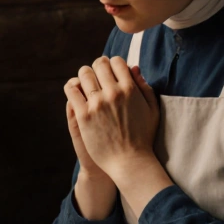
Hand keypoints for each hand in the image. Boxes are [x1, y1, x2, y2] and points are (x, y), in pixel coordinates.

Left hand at [64, 56, 159, 183]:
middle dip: (98, 67)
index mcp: (130, 89)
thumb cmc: (144, 137)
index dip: (113, 64)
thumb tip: (133, 67)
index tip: (110, 71)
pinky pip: (71, 91)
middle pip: (99, 65)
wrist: (129, 161)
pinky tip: (75, 91)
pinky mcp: (83, 115)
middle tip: (97, 75)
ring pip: (84, 74)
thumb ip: (145, 87)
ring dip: (85, 75)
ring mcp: (97, 103)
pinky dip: (72, 87)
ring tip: (86, 83)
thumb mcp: (152, 110)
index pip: (116, 61)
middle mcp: (113, 93)